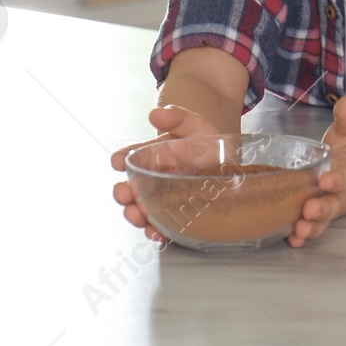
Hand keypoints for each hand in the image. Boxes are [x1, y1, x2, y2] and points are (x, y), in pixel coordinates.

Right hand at [110, 105, 220, 240]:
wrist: (228, 159)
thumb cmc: (204, 141)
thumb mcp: (193, 125)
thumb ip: (175, 118)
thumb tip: (155, 114)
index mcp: (150, 157)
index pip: (128, 158)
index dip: (120, 159)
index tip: (118, 161)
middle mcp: (151, 179)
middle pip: (129, 189)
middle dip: (124, 194)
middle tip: (124, 194)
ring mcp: (161, 199)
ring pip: (141, 210)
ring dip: (136, 215)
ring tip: (138, 215)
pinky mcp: (175, 215)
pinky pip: (161, 226)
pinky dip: (157, 231)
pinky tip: (157, 231)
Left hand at [288, 96, 345, 244]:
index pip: (343, 175)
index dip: (336, 179)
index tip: (326, 180)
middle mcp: (340, 193)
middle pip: (332, 204)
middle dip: (321, 209)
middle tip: (309, 210)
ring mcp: (329, 208)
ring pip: (322, 222)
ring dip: (311, 227)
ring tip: (299, 230)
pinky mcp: (318, 218)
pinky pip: (311, 230)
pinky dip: (302, 237)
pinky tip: (291, 240)